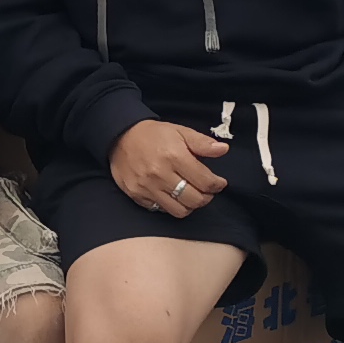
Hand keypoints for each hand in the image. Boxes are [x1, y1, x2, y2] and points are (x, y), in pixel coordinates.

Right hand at [108, 117, 226, 216]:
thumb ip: (202, 143)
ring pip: (180, 210)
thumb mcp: (180, 131)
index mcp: (174, 156)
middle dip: (207, 197)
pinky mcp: (137, 196)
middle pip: (195, 200)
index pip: (205, 181)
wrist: (120, 137)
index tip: (219, 182)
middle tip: (207, 190)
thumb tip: (223, 150)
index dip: (217, 184)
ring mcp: (147, 188)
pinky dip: (172, 205)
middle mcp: (160, 175)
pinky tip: (174, 195)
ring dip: (190, 205)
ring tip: (192, 195)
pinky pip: (162, 210)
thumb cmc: (153, 134)